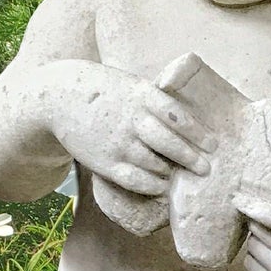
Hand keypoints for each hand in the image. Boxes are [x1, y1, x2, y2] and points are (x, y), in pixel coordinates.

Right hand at [55, 66, 217, 196]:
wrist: (57, 99)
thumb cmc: (103, 91)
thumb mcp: (130, 85)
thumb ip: (155, 101)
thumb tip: (188, 121)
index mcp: (141, 95)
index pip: (176, 115)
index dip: (197, 131)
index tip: (212, 144)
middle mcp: (131, 120)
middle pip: (169, 142)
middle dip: (191, 157)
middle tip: (205, 168)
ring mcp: (118, 143)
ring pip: (154, 164)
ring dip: (170, 172)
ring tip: (180, 176)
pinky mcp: (105, 162)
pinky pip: (135, 179)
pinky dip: (152, 185)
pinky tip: (160, 186)